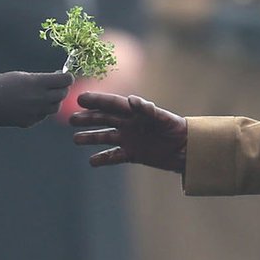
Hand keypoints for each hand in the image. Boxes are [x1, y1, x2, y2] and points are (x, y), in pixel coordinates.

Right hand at [0, 71, 71, 126]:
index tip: (65, 76)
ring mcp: (36, 112)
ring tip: (46, 95)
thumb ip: (41, 79)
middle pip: (62, 94)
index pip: (65, 80)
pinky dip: (43, 110)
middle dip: (62, 89)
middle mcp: (40, 98)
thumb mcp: (22, 76)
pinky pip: (43, 115)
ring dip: (54, 101)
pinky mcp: (31, 121)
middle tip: (57, 85)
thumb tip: (55, 78)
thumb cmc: (1, 85)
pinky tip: (34, 105)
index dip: (67, 78)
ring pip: (55, 107)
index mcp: (38, 83)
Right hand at [70, 92, 187, 171]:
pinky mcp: (133, 154)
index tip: (80, 98)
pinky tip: (92, 161)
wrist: (188, 150)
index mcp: (136, 112)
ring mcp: (130, 139)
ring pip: (106, 137)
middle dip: (88, 119)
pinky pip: (114, 156)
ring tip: (76, 140)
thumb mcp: (164, 119)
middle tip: (71, 119)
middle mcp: (130, 124)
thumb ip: (148, 110)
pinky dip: (103, 159)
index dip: (97, 101)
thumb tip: (132, 100)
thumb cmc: (178, 130)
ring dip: (91, 138)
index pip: (112, 104)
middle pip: (105, 119)